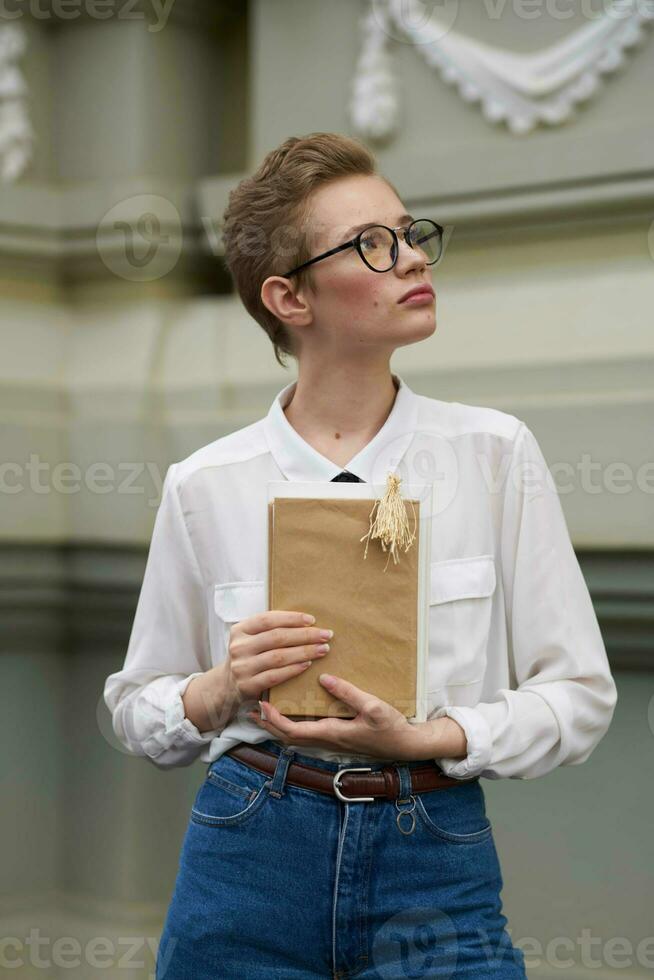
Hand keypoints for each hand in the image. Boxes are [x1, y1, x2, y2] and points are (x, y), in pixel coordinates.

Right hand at [223, 609, 331, 706]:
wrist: (228, 684)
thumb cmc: (250, 656)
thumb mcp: (252, 638)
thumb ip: (271, 629)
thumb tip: (307, 622)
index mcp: (240, 629)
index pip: (268, 619)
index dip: (291, 618)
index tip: (312, 620)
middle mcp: (239, 647)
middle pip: (276, 638)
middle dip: (305, 635)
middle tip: (326, 635)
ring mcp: (242, 667)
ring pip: (278, 657)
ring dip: (304, 652)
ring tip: (322, 649)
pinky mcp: (247, 685)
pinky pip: (275, 676)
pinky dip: (293, 669)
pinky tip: (307, 664)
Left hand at [246, 673, 432, 760]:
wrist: (406, 746)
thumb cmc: (391, 728)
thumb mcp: (373, 707)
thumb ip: (348, 693)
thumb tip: (324, 679)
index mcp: (332, 733)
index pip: (293, 730)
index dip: (274, 720)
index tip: (261, 705)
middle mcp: (327, 740)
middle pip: (288, 737)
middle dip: (268, 724)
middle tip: (252, 708)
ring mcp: (331, 740)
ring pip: (296, 736)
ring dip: (278, 725)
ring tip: (265, 709)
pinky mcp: (336, 736)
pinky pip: (307, 733)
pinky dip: (292, 724)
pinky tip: (292, 711)